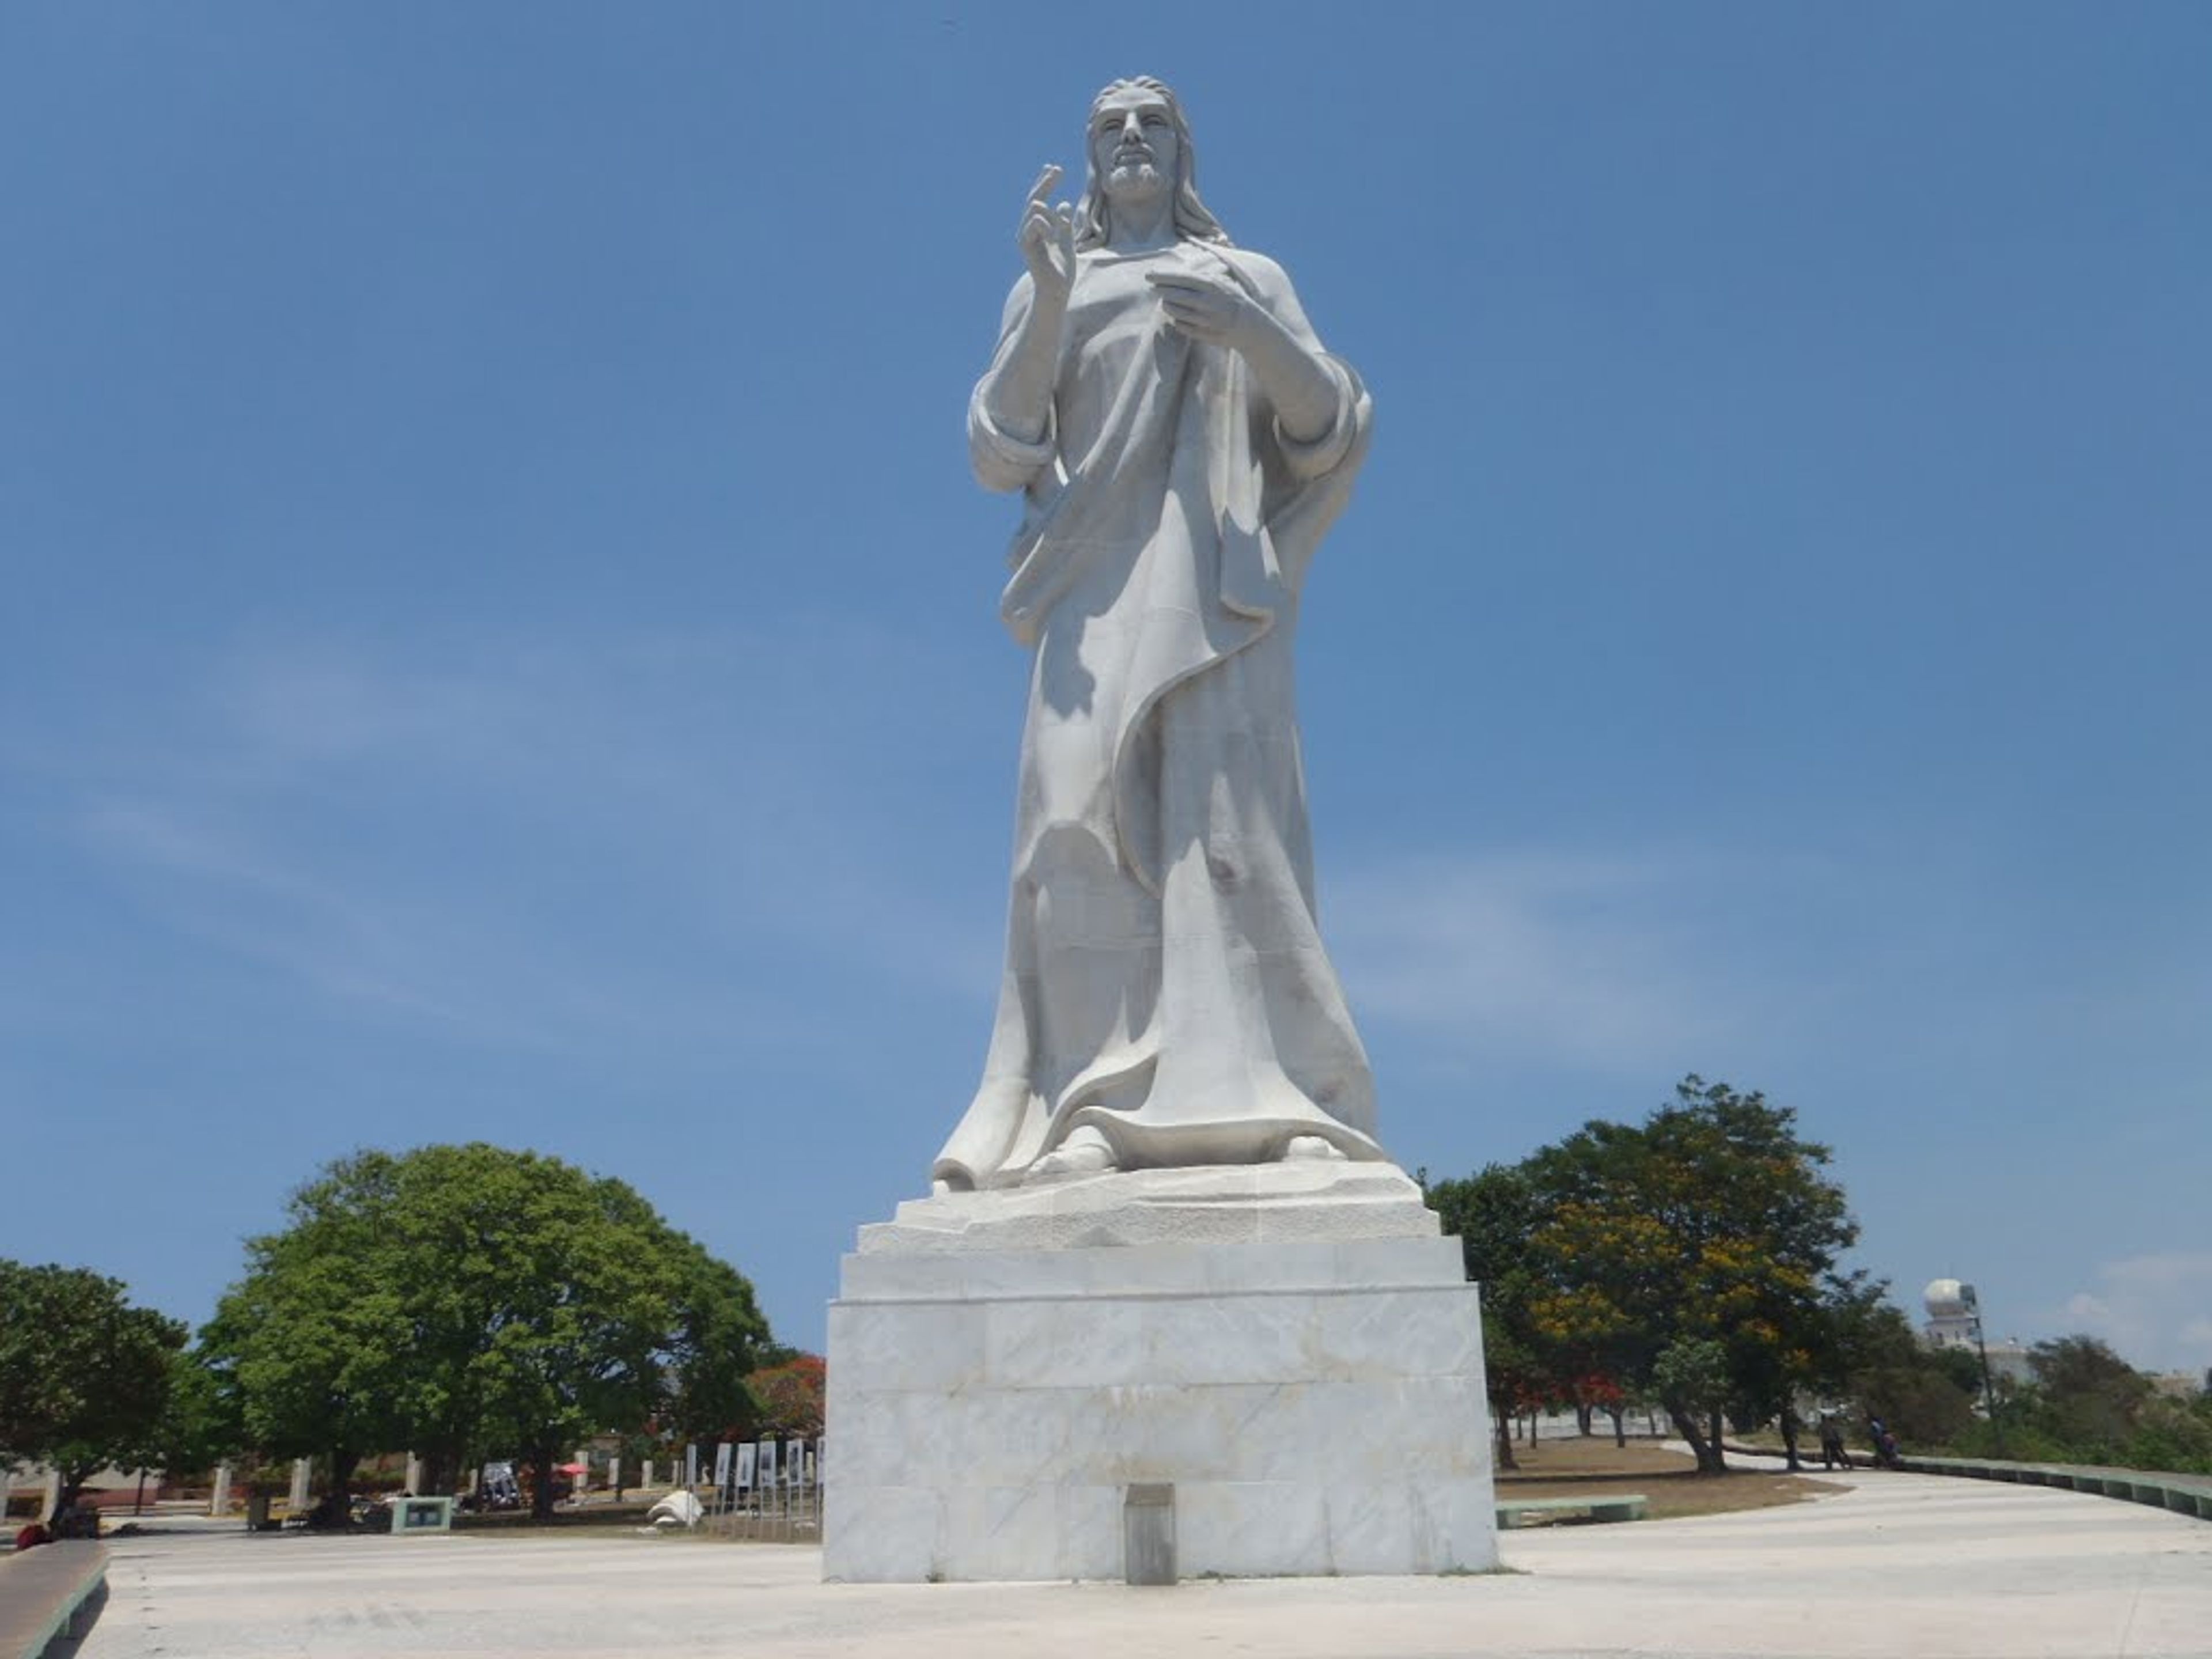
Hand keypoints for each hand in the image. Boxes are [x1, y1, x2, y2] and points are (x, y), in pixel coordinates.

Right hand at [1018, 164, 1077, 304]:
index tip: (1054, 167)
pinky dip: (1047, 224)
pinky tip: (1053, 236)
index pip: (1038, 200)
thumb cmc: (1062, 270)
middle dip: (1045, 182)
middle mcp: (1027, 231)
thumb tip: (1063, 203)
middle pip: (1034, 199)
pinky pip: (1035, 222)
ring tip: (1059, 228)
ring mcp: (1024, 237)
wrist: (1057, 290)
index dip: (1045, 183)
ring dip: (1050, 212)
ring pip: (1034, 208)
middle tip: (1057, 169)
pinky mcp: (1025, 245)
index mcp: (1036, 228)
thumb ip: (1064, 223)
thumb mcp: (1067, 240)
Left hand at [1145, 267, 1262, 353]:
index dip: (1162, 276)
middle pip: (1175, 295)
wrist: (1249, 324)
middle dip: (1161, 291)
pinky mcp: (1205, 334)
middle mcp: (1208, 302)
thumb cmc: (1231, 298)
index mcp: (1211, 285)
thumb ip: (1201, 276)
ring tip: (1167, 302)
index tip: (1148, 275)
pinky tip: (1179, 317)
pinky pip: (1182, 326)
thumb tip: (1176, 272)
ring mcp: (1206, 319)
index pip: (1181, 278)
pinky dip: (1177, 321)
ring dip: (1168, 306)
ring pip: (1175, 312)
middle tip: (1153, 289)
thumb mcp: (1220, 281)